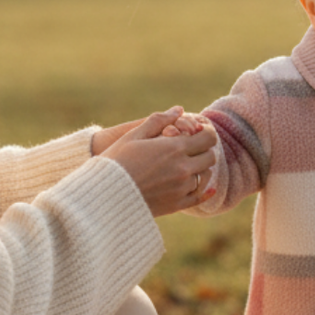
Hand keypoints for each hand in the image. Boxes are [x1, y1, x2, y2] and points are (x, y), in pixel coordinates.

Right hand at [101, 108, 217, 216]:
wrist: (104, 195)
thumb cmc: (116, 161)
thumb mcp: (134, 135)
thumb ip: (158, 120)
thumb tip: (179, 110)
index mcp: (174, 148)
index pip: (208, 138)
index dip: (206, 133)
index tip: (199, 133)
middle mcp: (183, 168)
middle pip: (210, 157)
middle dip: (204, 150)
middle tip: (194, 149)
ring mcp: (181, 188)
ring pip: (206, 176)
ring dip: (200, 169)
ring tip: (189, 166)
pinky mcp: (176, 204)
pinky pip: (199, 197)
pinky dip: (204, 191)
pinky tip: (205, 187)